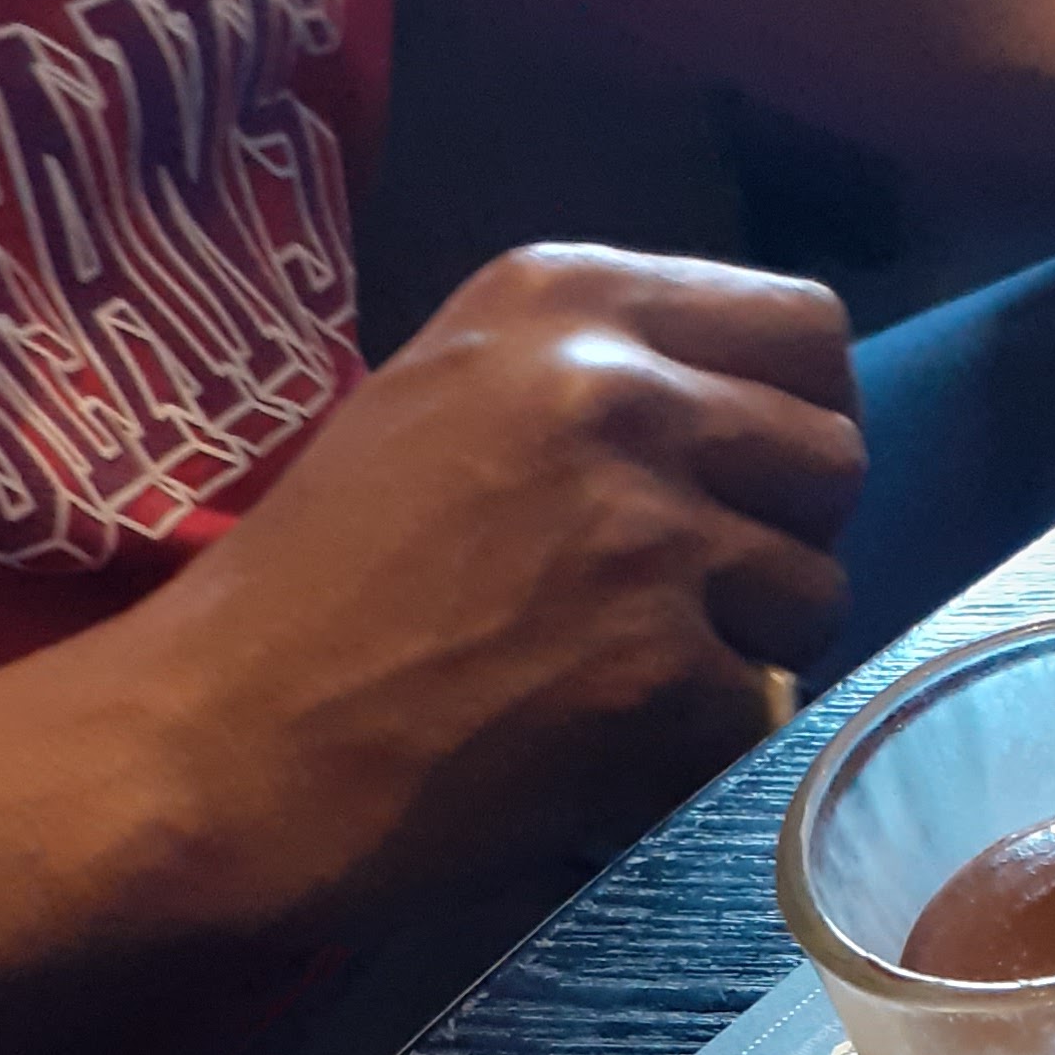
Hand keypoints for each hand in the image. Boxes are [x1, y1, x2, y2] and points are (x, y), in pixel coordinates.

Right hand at [125, 242, 864, 931]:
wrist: (221, 742)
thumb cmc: (320, 585)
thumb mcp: (450, 398)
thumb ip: (602, 377)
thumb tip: (754, 421)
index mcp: (566, 299)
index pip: (805, 326)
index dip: (797, 419)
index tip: (747, 485)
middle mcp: (618, 391)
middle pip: (833, 458)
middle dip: (784, 542)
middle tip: (691, 605)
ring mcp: (646, 533)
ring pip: (816, 593)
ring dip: (752, 655)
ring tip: (631, 682)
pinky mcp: (659, 673)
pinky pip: (760, 716)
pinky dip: (696, 756)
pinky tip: (599, 753)